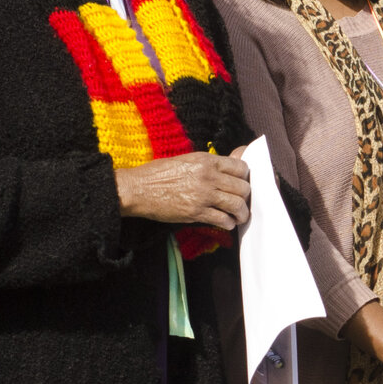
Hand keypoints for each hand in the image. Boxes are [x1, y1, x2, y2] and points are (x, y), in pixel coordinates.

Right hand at [114, 146, 250, 228]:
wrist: (138, 189)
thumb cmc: (158, 173)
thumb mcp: (186, 160)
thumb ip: (209, 164)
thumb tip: (229, 167)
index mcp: (206, 160)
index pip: (240, 167)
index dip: (244, 177)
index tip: (241, 183)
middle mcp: (208, 176)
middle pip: (243, 187)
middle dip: (245, 196)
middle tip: (240, 202)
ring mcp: (204, 195)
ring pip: (237, 205)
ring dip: (241, 213)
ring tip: (238, 216)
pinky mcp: (196, 212)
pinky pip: (223, 219)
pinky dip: (228, 223)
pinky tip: (226, 223)